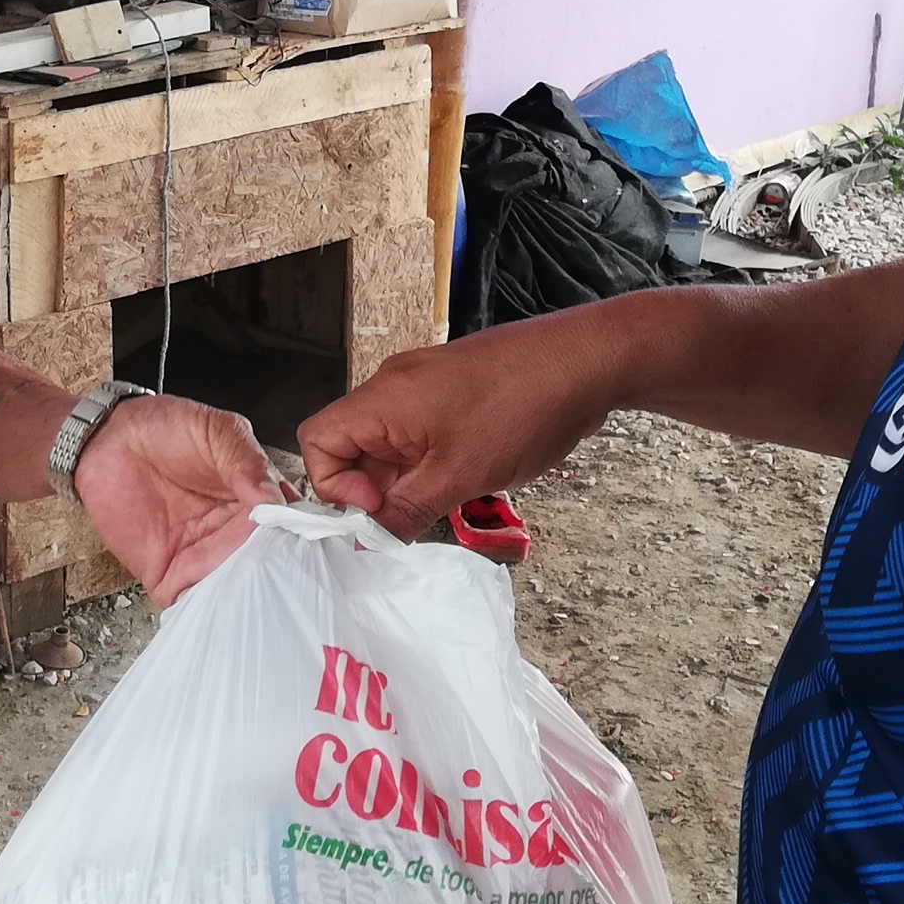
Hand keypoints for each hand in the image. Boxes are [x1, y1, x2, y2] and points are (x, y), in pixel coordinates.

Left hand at [71, 393, 283, 603]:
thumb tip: (273, 499)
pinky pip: (193, 604)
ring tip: (250, 600)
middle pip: (266, 567)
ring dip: (243, 598)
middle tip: (277, 579)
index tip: (297, 545)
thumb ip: (246, 463)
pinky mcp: (170, 576)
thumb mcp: (216, 430)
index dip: (295, 538)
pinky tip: (214, 610)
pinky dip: (204, 612)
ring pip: (235, 591)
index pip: (288, 527)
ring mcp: (203, 557)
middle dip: (273, 577)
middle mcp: (234, 533)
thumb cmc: (162, 428)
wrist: (104, 440)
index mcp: (256, 498)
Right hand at [297, 314, 623, 537]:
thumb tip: (371, 541)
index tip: (378, 509)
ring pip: (391, 449)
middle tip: (414, 520)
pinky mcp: (453, 397)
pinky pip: (422, 439)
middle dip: (375, 492)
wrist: (586, 362)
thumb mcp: (459, 474)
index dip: (335, 486)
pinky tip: (467, 484)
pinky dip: (432, 468)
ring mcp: (425, 391)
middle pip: (353, 448)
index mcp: (382, 399)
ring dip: (407, 484)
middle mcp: (394, 390)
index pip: (317, 441)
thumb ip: (406, 510)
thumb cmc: (523, 406)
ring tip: (447, 503)